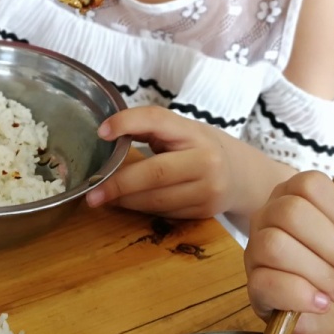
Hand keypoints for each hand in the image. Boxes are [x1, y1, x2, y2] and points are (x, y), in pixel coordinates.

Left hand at [84, 106, 235, 218]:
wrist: (241, 175)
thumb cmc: (199, 147)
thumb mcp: (180, 130)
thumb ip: (149, 128)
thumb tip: (108, 131)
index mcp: (193, 132)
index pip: (158, 120)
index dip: (127, 123)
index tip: (101, 132)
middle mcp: (206, 160)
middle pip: (155, 172)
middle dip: (119, 183)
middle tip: (91, 192)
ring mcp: (208, 189)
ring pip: (157, 199)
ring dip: (126, 200)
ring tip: (103, 198)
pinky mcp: (206, 212)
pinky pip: (165, 212)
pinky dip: (142, 209)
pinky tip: (128, 204)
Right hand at [245, 171, 333, 333]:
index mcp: (293, 194)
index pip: (309, 184)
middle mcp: (268, 217)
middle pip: (290, 212)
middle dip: (331, 246)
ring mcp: (257, 250)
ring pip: (275, 246)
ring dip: (320, 273)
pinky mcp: (255, 287)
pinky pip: (266, 282)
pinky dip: (302, 295)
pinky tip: (321, 303)